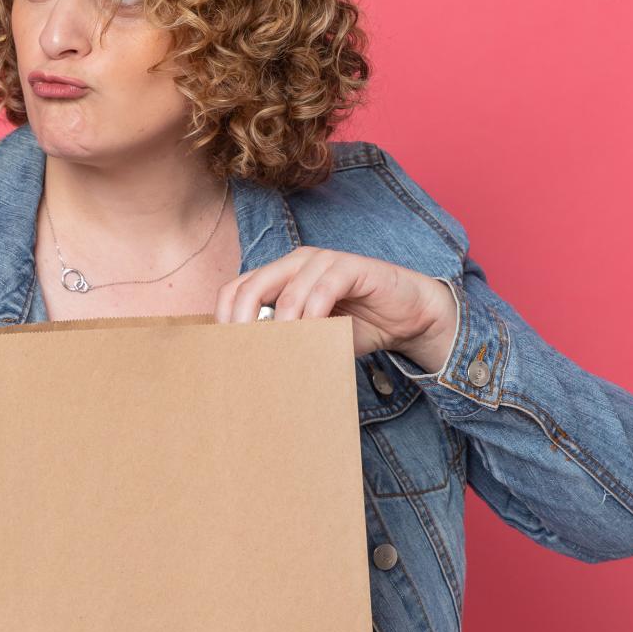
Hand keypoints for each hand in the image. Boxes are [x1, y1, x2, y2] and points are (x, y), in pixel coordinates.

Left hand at [214, 246, 456, 373]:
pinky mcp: (350, 266)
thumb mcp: (311, 338)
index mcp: (279, 276)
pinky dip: (314, 313)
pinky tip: (313, 333)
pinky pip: (323, 288)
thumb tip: (250, 370)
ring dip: (281, 324)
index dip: (225, 318)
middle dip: (243, 322)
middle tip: (245, 353)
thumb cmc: (357, 326)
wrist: (407, 317)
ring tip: (280, 351)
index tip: (225, 350)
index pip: (236, 289)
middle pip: (251, 286)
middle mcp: (295, 263)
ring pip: (286, 289)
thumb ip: (284, 343)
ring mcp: (322, 261)